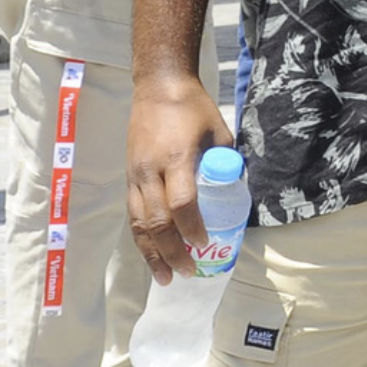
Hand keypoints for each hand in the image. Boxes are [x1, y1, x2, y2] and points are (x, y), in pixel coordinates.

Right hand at [127, 73, 232, 284]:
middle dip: (172, 252)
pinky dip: (141, 239)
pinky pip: (133, 215)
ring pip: (140, 224)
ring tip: (165, 278)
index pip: (182, 203)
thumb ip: (225, 163)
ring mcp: (136, 177)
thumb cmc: (194, 109)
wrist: (157, 88)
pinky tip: (151, 255)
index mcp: (177, 159)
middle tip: (189, 272)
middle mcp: (151, 171)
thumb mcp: (219, 132)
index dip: (192, 228)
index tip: (205, 244)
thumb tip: (237, 191)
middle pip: (158, 221)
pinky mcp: (129, 179)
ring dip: (152, 254)